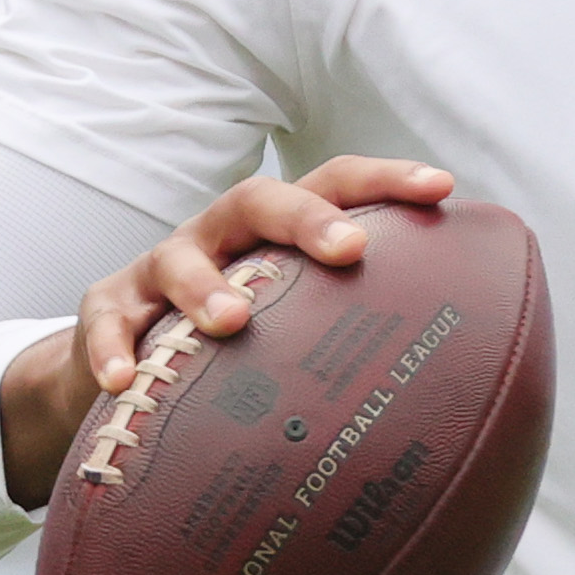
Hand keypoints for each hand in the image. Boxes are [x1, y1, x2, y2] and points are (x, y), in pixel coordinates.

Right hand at [0, 158, 453, 505]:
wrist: (128, 365)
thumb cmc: (241, 349)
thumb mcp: (296, 330)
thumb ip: (358, 342)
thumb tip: (467, 394)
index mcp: (276, 232)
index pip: (335, 183)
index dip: (387, 180)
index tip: (442, 189)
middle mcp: (221, 235)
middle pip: (262, 199)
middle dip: (308, 219)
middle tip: (351, 249)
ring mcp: (160, 268)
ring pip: (181, 256)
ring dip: (207, 285)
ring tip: (233, 321)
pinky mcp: (109, 308)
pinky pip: (107, 321)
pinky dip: (113, 347)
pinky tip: (127, 380)